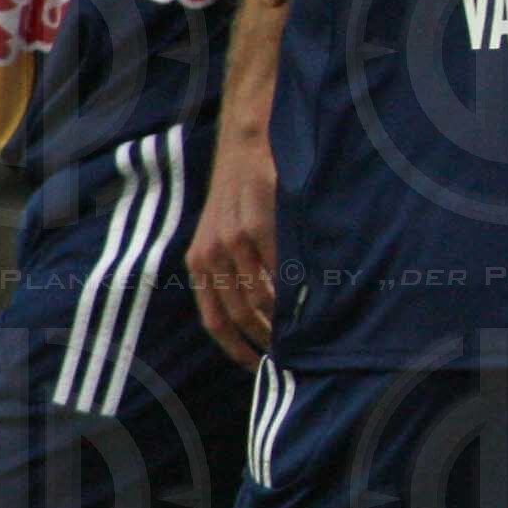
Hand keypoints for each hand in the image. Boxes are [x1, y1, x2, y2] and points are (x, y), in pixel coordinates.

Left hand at [187, 131, 280, 367]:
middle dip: (265, 339)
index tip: (258, 367)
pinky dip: (293, 286)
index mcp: (199, 261)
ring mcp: (233, 239)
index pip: (215, 321)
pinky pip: (278, 266)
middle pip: (239, 313)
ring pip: (260, 294)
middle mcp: (211, 254)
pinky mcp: (257, 222)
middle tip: (289, 356)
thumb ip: (230, 269)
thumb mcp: (220, 232)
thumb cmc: (238, 190)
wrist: (244, 140)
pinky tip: (308, 296)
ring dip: (281, 318)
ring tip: (302, 332)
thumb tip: (259, 312)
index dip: (237, 349)